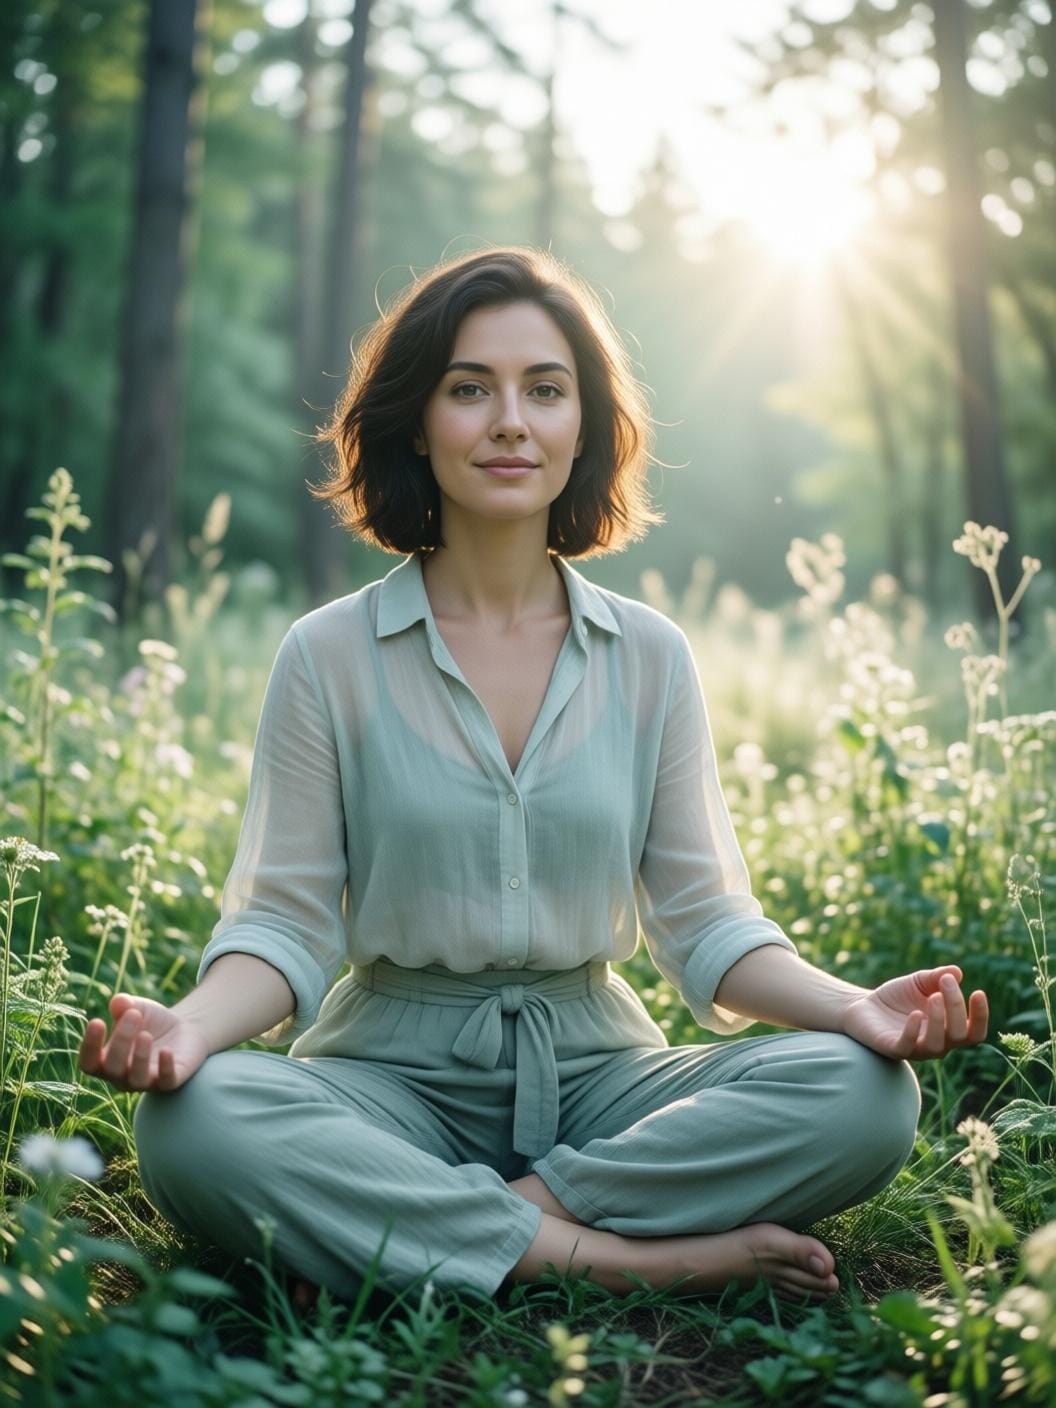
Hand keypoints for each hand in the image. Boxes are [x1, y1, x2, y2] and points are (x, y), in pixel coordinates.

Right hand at [79, 992, 208, 1092]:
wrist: (184, 1027)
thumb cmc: (150, 1021)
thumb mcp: (136, 1008)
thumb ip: (124, 1005)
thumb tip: (120, 1002)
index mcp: (105, 1061)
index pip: (89, 1063)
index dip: (89, 1046)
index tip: (97, 1021)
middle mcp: (122, 1077)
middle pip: (112, 1069)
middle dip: (121, 1041)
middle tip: (134, 1015)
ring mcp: (146, 1082)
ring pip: (136, 1080)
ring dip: (139, 1057)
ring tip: (145, 1034)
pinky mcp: (170, 1081)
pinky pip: (166, 1081)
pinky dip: (165, 1067)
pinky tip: (166, 1050)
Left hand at [840, 965, 987, 1060]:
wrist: (863, 1005)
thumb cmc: (897, 997)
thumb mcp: (919, 982)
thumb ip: (937, 977)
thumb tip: (957, 972)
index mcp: (948, 1029)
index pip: (974, 1032)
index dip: (981, 1016)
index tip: (978, 992)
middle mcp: (937, 1043)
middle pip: (959, 1035)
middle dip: (956, 1007)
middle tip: (945, 982)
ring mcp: (915, 1048)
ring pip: (937, 1045)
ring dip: (939, 1020)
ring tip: (934, 996)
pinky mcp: (893, 1048)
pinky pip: (907, 1046)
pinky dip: (912, 1031)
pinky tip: (914, 1013)